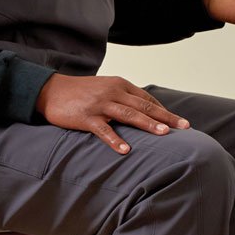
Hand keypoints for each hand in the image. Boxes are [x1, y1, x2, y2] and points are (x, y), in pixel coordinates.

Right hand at [36, 74, 188, 154]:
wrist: (50, 90)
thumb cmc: (81, 92)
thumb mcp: (105, 89)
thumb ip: (124, 98)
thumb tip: (145, 112)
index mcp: (120, 85)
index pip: (147, 99)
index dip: (164, 111)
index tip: (179, 122)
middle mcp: (113, 92)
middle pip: (144, 106)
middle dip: (166, 117)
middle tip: (184, 127)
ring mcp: (100, 104)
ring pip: (128, 115)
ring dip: (148, 124)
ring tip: (164, 134)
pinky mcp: (86, 117)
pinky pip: (103, 130)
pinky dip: (115, 140)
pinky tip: (126, 150)